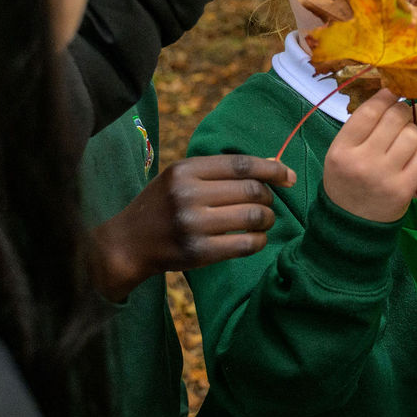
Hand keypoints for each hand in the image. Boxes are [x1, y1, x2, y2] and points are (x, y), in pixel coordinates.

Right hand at [91, 155, 294, 301]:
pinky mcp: (197, 252)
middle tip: (267, 205)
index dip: (272, 169)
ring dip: (267, 219)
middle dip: (268, 198)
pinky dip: (259, 240)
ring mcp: (192, 224)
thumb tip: (274, 164)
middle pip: (251, 190)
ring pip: (253, 216)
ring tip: (263, 221)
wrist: (127, 243)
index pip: (241, 165)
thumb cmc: (162, 206)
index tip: (289, 177)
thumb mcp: (182, 178)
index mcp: (184, 170)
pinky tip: (256, 239)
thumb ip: (221, 171)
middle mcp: (187, 194)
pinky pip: (245, 244)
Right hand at [322, 90, 416, 221]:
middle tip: (401, 117)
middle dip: (402, 113)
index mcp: (342, 150)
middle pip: (395, 118)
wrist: (352, 223)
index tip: (392, 94)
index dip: (385, 97)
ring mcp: (385, 176)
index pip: (369, 111)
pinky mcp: (404, 188)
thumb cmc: (348, 180)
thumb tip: (388, 95)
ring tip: (405, 141)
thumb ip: (360, 127)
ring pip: (413, 135)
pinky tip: (412, 158)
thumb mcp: (341, 153)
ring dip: (413, 133)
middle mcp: (362, 161)